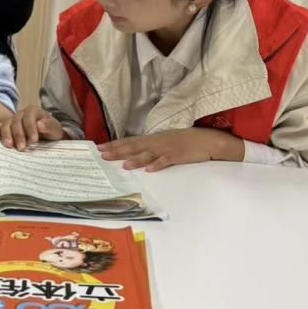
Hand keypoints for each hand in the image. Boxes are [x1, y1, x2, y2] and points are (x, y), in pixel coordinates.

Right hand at [0, 105, 64, 150]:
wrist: (48, 136)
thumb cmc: (51, 132)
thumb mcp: (55, 130)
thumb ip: (49, 127)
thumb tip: (40, 125)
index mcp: (33, 111)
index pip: (29, 117)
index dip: (31, 128)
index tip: (34, 140)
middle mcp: (21, 114)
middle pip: (16, 122)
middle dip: (19, 135)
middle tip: (22, 148)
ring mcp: (12, 120)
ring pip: (6, 125)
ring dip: (6, 135)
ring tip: (9, 146)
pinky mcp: (6, 128)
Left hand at [98, 128, 243, 171]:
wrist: (207, 140)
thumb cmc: (185, 142)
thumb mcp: (165, 142)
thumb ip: (150, 147)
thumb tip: (134, 153)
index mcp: (154, 139)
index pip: (130, 141)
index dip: (115, 144)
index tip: (100, 147)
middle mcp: (158, 142)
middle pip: (135, 147)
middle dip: (119, 151)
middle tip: (103, 155)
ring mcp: (168, 148)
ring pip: (149, 154)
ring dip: (136, 159)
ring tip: (124, 165)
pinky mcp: (179, 155)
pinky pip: (167, 161)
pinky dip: (158, 165)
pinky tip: (150, 170)